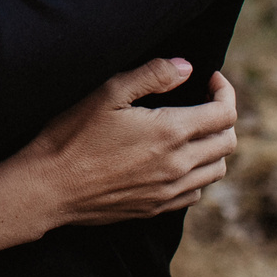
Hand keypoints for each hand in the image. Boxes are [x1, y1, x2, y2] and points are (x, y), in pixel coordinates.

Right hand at [9, 60, 238, 231]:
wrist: (49, 187)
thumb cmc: (73, 135)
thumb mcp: (108, 93)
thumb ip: (152, 75)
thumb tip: (186, 67)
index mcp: (170, 132)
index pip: (225, 114)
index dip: (224, 91)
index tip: (210, 79)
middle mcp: (178, 165)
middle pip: (227, 143)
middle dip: (223, 117)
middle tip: (203, 102)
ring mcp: (169, 191)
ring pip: (216, 170)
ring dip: (214, 147)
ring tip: (194, 131)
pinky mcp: (156, 208)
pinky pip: (196, 193)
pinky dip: (198, 174)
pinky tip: (177, 161)